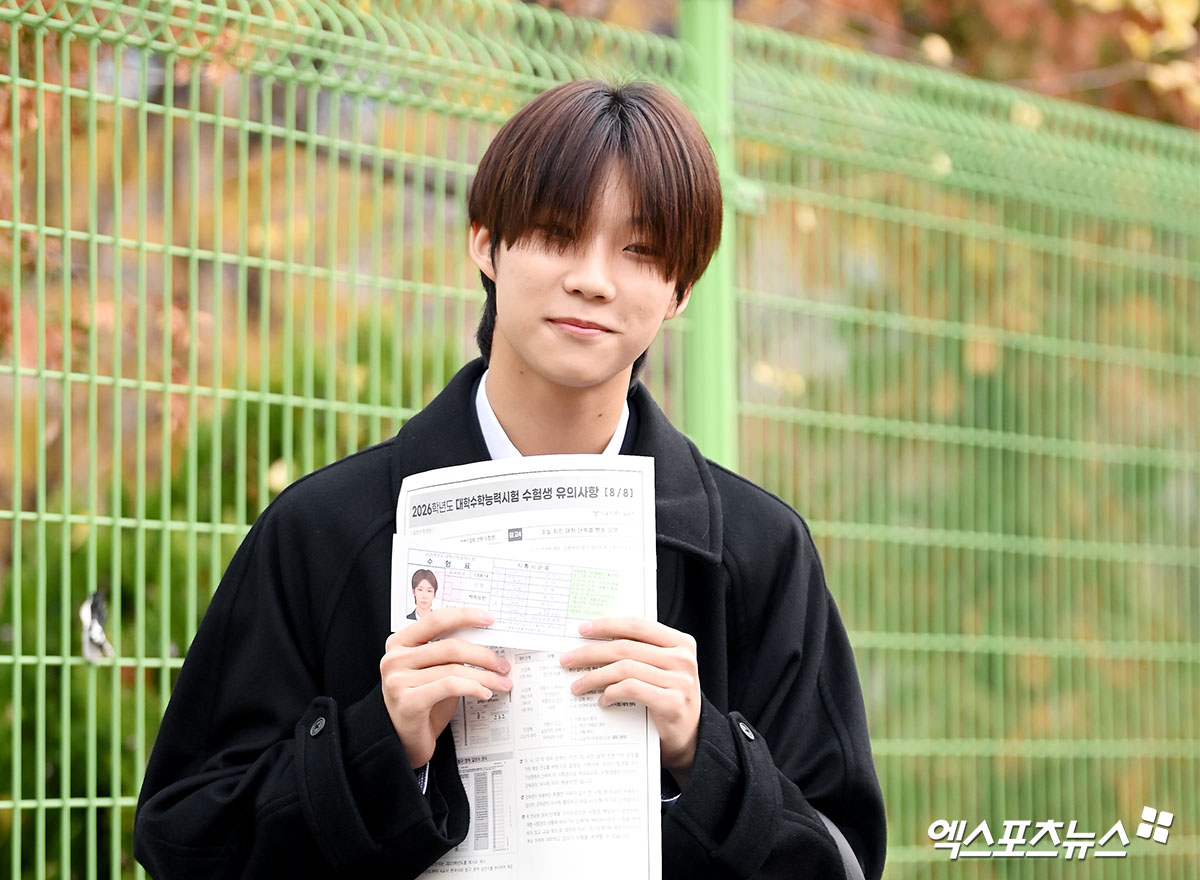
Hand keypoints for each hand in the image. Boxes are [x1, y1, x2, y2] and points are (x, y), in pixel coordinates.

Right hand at [380, 607, 511, 768]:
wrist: (402, 740)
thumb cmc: (422, 703)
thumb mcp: (433, 672)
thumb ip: (449, 654)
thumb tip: (486, 644)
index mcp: (399, 642)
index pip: (436, 620)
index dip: (465, 616)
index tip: (489, 619)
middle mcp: (395, 658)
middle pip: (450, 646)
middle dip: (483, 655)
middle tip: (503, 664)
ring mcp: (398, 680)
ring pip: (454, 669)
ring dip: (485, 676)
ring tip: (501, 682)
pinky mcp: (407, 701)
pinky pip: (449, 686)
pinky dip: (472, 688)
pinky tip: (484, 693)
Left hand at [559, 617, 700, 787]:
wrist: (691, 738)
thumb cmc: (668, 698)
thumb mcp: (661, 669)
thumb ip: (640, 653)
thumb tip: (594, 641)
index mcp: (680, 643)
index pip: (637, 625)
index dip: (607, 625)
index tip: (582, 630)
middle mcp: (682, 659)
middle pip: (625, 647)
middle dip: (591, 652)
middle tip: (567, 659)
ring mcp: (679, 681)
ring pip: (625, 668)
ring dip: (595, 676)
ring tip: (577, 685)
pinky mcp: (671, 703)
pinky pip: (631, 689)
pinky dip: (611, 693)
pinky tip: (601, 700)